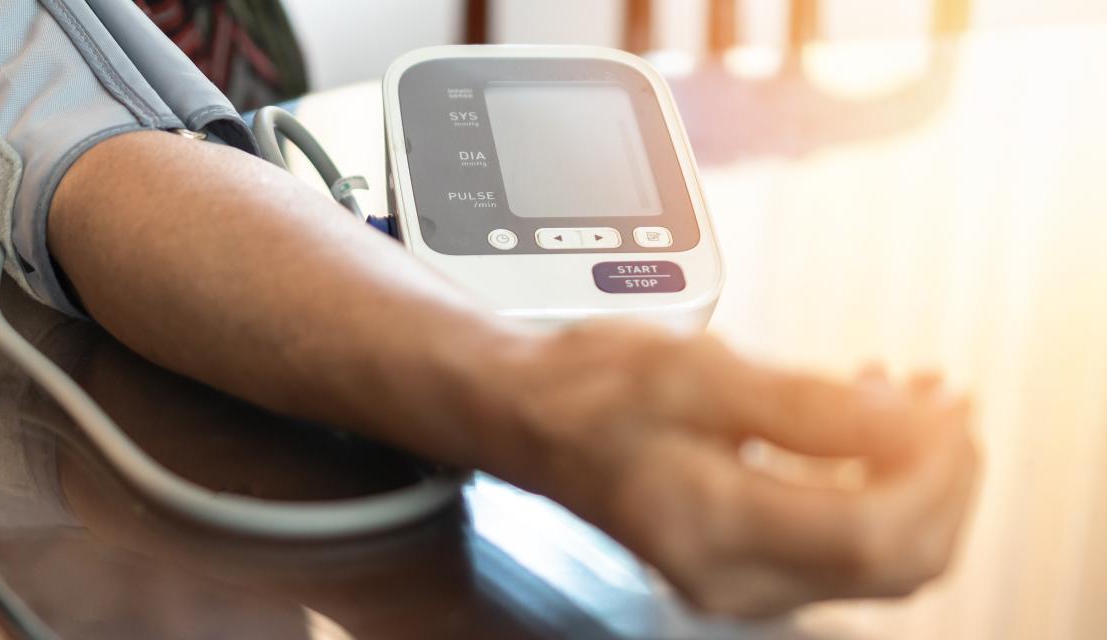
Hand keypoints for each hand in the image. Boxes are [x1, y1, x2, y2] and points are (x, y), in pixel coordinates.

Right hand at [492, 320, 978, 617]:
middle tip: (944, 397)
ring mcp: (739, 582)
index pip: (875, 532)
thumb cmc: (588, 389)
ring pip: (881, 560)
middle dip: (944, 478)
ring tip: (912, 397)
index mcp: (713, 529)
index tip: (945, 400)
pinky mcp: (745, 565)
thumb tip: (907, 417)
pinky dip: (877, 487)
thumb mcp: (694, 371)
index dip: (935, 467)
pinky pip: (844, 546)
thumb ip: (803, 402)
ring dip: (918, 481)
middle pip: (897, 562)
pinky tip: (869, 424)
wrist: (530, 417)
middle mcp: (731, 579)